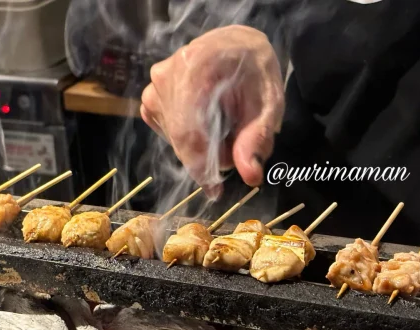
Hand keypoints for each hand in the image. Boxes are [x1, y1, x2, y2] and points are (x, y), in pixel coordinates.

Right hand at [141, 25, 284, 196]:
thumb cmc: (255, 73)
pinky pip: (168, 131)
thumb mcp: (268, 104)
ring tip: (225, 129)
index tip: (216, 190)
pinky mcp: (151, 97)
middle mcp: (167, 75)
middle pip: (181, 137)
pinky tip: (207, 124)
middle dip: (208, 156)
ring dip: (200, 146)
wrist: (237, 47)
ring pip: (174, 137)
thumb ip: (257, 139)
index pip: (189, 130)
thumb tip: (250, 176)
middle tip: (235, 151)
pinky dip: (188, 138)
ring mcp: (155, 86)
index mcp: (197, 67)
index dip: (202, 165)